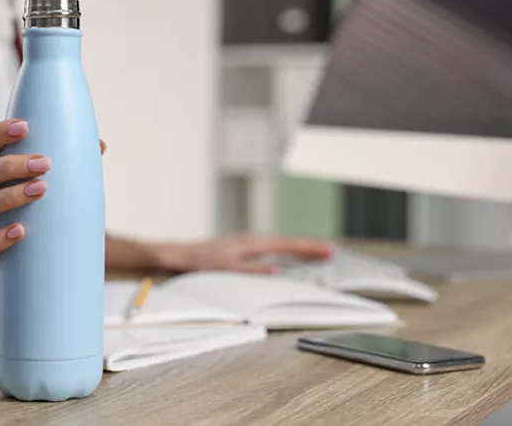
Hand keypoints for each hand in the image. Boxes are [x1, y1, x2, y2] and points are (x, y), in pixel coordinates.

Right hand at [0, 119, 104, 304]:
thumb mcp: (42, 199)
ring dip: (9, 196)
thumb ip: (67, 173)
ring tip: (41, 190)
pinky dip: (0, 238)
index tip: (25, 126)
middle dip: (11, 165)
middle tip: (45, 163)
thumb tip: (100, 145)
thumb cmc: (27, 224)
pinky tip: (21, 231)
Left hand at [160, 232, 332, 273]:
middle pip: (288, 242)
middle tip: (332, 252)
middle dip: (310, 246)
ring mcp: (248, 241)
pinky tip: (290, 255)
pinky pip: (271, 246)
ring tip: (318, 254)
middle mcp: (252, 238)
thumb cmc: (201, 262)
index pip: (287, 245)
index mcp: (251, 242)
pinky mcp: (243, 246)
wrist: (180, 254)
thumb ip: (253, 270)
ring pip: (280, 243)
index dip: (308, 248)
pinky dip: (285, 250)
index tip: (328, 251)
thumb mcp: (227, 270)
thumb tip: (278, 272)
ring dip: (299, 248)